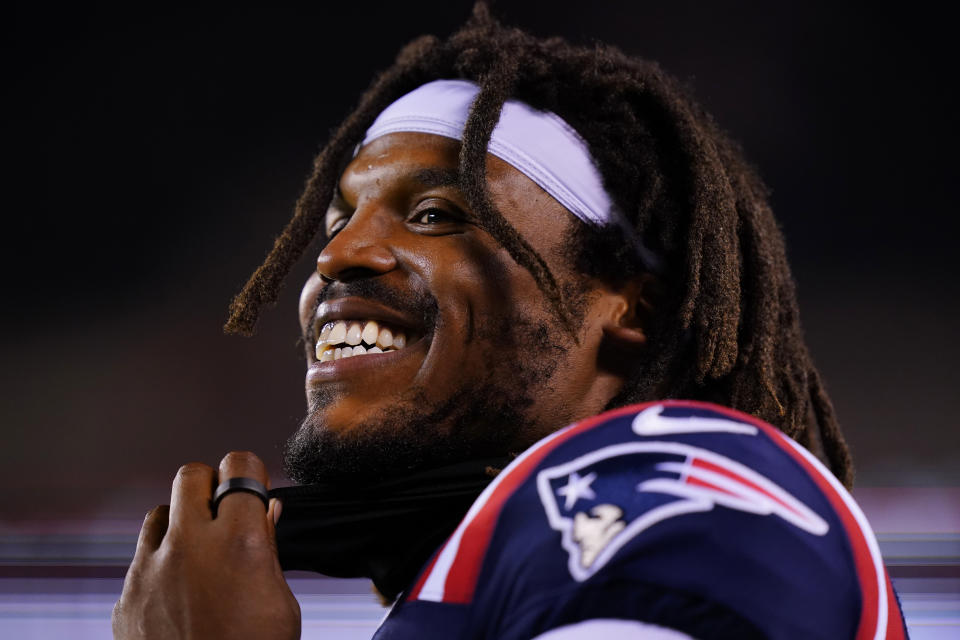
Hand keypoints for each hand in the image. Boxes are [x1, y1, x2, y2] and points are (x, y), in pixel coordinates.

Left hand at [113, 451, 300, 638]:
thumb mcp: (281, 603)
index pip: (239, 467)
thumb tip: (266, 512)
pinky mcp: (126, 599)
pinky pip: (141, 560)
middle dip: (210, 485)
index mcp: (239, 543)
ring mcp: (150, 571)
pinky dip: (160, 565)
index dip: (249, 475)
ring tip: (199, 551)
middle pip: (190, 475)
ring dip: (181, 522)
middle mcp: (190, 546)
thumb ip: (268, 550)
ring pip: (159, 512)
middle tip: (223, 509)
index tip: (251, 487)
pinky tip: (179, 591)